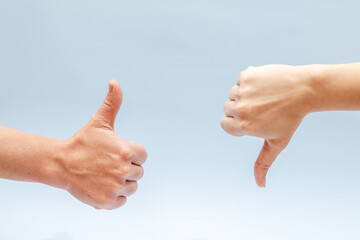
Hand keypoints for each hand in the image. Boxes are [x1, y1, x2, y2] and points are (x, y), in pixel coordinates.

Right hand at [61, 80, 146, 209]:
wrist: (61, 163)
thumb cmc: (83, 142)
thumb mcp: (100, 121)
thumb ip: (112, 102)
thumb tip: (114, 82)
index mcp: (127, 151)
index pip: (143, 156)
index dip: (131, 154)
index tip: (116, 153)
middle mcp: (124, 170)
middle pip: (138, 173)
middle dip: (126, 168)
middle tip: (107, 164)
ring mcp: (115, 187)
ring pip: (131, 187)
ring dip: (121, 183)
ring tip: (104, 174)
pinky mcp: (107, 202)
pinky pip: (121, 201)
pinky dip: (114, 196)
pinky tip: (101, 185)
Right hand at [221, 65, 311, 186]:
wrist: (305, 90)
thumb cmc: (291, 119)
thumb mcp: (277, 143)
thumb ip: (264, 163)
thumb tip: (261, 186)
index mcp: (244, 127)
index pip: (225, 124)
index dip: (238, 123)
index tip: (255, 119)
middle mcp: (240, 109)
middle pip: (228, 108)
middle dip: (242, 108)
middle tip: (263, 107)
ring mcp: (243, 91)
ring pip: (233, 93)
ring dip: (245, 94)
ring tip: (265, 96)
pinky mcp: (247, 75)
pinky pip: (241, 79)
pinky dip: (251, 80)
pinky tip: (266, 84)